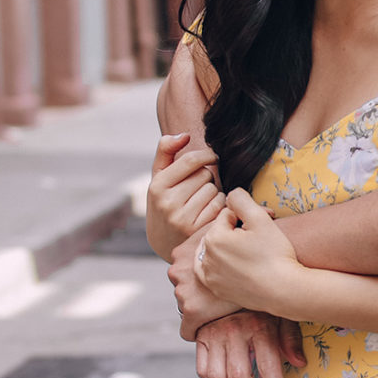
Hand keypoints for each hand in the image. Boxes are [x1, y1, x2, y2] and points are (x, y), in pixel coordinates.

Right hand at [147, 130, 223, 258]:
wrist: (163, 242)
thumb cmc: (164, 202)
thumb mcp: (158, 177)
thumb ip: (166, 151)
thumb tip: (185, 135)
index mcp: (157, 186)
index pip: (190, 160)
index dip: (206, 155)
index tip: (212, 157)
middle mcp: (168, 203)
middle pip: (205, 175)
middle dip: (206, 177)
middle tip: (198, 187)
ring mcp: (183, 219)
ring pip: (214, 190)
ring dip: (213, 191)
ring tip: (201, 200)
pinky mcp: (198, 231)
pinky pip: (220, 206)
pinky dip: (219, 205)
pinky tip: (208, 211)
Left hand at [193, 190, 310, 318]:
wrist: (284, 290)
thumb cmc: (275, 255)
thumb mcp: (260, 218)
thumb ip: (241, 200)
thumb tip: (230, 196)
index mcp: (214, 238)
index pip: (226, 216)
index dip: (246, 218)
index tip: (261, 225)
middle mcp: (207, 257)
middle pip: (220, 234)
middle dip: (235, 232)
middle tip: (259, 238)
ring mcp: (210, 276)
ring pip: (216, 251)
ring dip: (227, 248)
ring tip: (248, 251)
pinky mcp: (217, 289)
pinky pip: (210, 272)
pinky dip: (218, 265)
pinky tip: (231, 264)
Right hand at [193, 310, 306, 377]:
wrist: (230, 284)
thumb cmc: (263, 304)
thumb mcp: (282, 314)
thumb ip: (290, 338)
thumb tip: (299, 363)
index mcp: (258, 325)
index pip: (267, 365)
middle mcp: (234, 331)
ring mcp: (214, 335)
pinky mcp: (201, 339)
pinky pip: (204, 371)